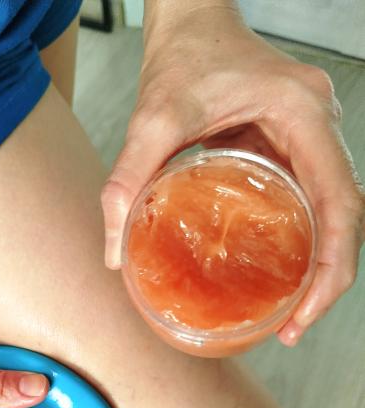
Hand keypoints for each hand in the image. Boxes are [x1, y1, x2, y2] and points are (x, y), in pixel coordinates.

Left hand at [102, 0, 363, 345]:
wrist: (194, 20)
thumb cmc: (184, 56)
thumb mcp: (152, 117)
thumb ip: (127, 180)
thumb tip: (115, 252)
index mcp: (303, 115)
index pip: (341, 203)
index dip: (331, 267)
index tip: (304, 312)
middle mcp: (320, 126)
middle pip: (346, 217)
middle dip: (326, 281)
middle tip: (291, 328)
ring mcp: (313, 137)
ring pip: (334, 213)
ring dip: (320, 267)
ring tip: (289, 314)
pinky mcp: (296, 146)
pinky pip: (312, 200)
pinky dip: (303, 243)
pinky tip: (278, 273)